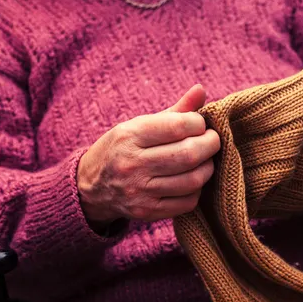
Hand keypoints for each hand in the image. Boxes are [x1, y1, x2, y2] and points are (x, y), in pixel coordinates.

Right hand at [77, 85, 220, 224]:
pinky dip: (196, 190)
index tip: (200, 124)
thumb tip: (201, 90)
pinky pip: (187, 202)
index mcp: (129, 136)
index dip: (199, 123)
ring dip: (207, 168)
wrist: (90, 187)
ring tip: (204, 160)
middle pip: (189, 154)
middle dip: (210, 145)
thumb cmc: (121, 149)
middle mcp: (131, 164)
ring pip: (192, 180)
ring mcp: (139, 191)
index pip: (178, 126)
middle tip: (212, 141)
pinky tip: (191, 180)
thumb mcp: (138, 125)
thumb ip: (174, 112)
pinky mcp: (146, 212)